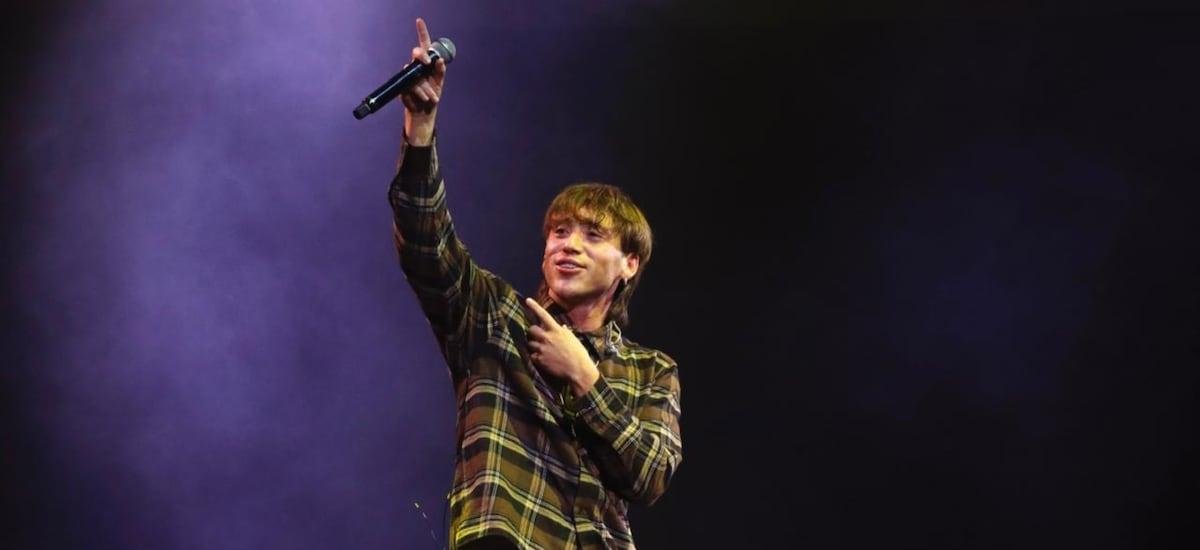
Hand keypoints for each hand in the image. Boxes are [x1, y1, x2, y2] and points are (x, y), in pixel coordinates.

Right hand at [401, 17, 446, 145]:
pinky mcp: (402, 86)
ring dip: (425, 87)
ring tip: (431, 97)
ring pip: (415, 74)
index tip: (419, 20)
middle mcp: (417, 67)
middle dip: (422, 56)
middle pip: (416, 53)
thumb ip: (440, 71)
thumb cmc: (433, 96)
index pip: (425, 45)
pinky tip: (423, 100)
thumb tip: (440, 60)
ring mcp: (409, 75)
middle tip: (427, 63)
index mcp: (427, 64)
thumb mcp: (440, 83)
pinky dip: (419, 94)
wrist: (424, 113)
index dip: (421, 32)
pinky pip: (410, 87)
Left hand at [525, 298, 599, 396]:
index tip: (527, 300)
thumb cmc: (578, 353)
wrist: (578, 369)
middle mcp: (547, 337)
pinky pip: (532, 356)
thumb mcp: (572, 338)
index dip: (534, 306)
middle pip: (531, 329)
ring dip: (534, 345)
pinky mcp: (539, 360)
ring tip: (542, 350)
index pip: (543, 315)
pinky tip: (544, 359)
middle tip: (538, 337)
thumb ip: (564, 331)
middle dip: (533, 332)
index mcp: (556, 330)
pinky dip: (536, 357)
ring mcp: (542, 349)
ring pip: (530, 343)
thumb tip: (561, 326)